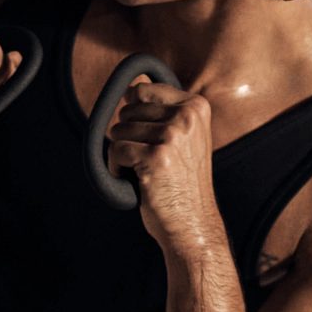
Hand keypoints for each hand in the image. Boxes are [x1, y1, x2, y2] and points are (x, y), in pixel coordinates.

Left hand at [104, 78, 222, 252]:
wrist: (193, 222)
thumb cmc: (183, 181)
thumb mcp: (185, 137)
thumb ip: (165, 111)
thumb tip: (129, 88)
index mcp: (196, 106)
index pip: (142, 89)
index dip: (132, 112)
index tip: (145, 134)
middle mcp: (187, 117)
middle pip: (127, 111)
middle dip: (128, 136)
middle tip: (148, 159)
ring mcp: (173, 136)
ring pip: (118, 131)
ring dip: (122, 153)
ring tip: (144, 170)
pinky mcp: (156, 157)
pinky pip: (115, 151)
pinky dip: (116, 168)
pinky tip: (135, 180)